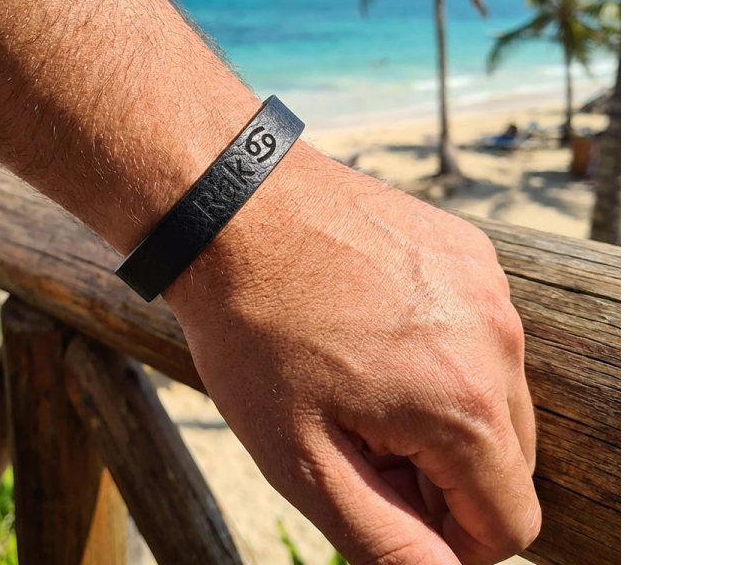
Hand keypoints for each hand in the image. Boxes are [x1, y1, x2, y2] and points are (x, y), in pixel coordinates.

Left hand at [165, 145, 538, 564]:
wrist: (234, 212)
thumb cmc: (255, 335)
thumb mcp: (303, 458)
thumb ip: (386, 539)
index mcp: (465, 406)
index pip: (510, 522)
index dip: (450, 537)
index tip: (388, 504)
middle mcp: (498, 342)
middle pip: (509, 460)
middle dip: (446, 474)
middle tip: (364, 442)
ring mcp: (489, 287)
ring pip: (500, 394)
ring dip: (447, 411)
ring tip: (365, 381)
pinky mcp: (471, 251)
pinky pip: (481, 330)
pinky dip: (444, 350)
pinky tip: (377, 328)